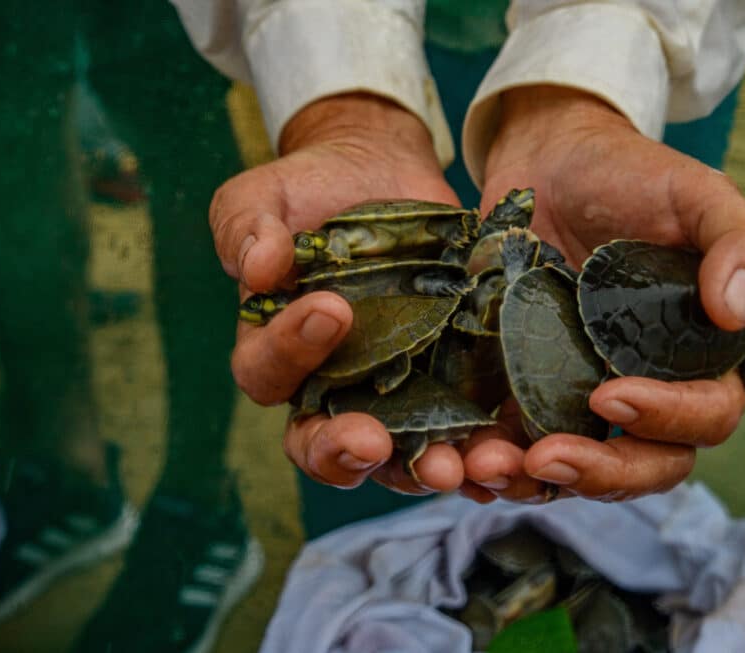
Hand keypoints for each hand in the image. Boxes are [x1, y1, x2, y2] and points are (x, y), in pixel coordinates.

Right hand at [210, 93, 464, 493]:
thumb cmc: (306, 189)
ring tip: (447, 466)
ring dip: (419, 467)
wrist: (377, 171)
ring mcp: (392, 387)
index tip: (332, 309)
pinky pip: (458, 424)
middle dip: (345, 452)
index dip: (290, 354)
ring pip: (396, 453)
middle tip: (372, 443)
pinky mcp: (447, 375)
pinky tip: (499, 449)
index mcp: (276, 350)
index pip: (268, 374)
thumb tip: (260, 269)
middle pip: (324, 445)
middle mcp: (331, 384)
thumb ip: (246, 229)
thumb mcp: (261, 197)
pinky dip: (476, 444)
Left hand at [461, 85, 744, 503]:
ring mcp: (583, 394)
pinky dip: (497, 460)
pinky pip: (519, 443)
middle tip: (547, 457)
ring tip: (492, 468)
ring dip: (538, 480)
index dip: (667, 419)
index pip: (707, 415)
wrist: (549, 161)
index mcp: (700, 355)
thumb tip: (736, 313)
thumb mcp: (695, 194)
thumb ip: (743, 242)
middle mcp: (647, 387)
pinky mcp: (528, 389)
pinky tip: (464, 458)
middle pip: (646, 465)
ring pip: (579, 467)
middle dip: (601, 472)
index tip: (610, 396)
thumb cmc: (632, 177)